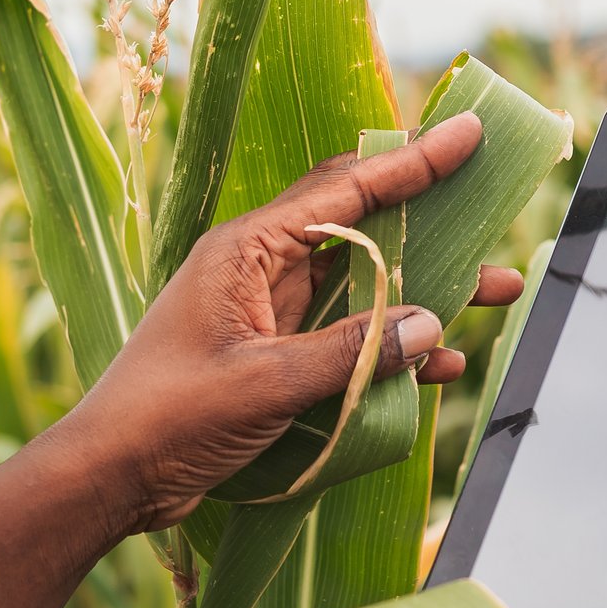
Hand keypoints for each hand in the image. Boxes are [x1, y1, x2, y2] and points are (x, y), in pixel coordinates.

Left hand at [65, 111, 522, 532]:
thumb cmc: (168, 417)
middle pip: (362, 228)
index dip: (412, 161)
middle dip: (432, 223)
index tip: (467, 133)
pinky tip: (439, 365)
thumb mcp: (266, 383)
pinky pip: (346, 336)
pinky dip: (391, 347)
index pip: (345, 190)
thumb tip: (429, 327)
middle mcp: (260, 268)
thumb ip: (351, 353)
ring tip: (495, 292)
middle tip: (495, 211)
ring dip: (424, 291)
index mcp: (247, 250)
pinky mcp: (273, 353)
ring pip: (363, 284)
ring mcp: (268, 310)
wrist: (111, 474)